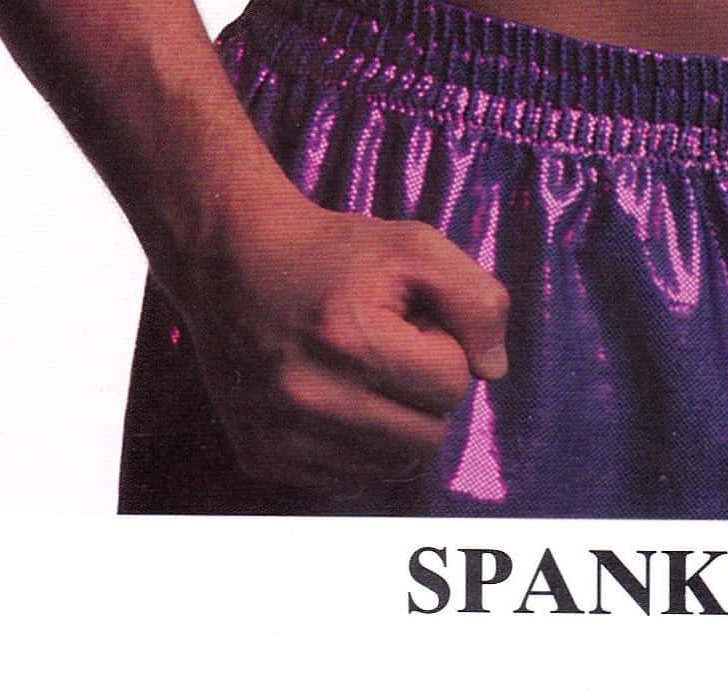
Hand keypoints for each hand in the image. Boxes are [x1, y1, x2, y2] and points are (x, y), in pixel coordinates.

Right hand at [173, 195, 509, 505]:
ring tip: (362, 372)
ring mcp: (282, 436)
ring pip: (391, 466)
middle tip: (390, 349)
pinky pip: (347, 480)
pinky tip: (334, 398)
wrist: (235, 263)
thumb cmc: (333, 253)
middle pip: (427, 437)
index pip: (451, 383)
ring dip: (394, 423)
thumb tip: (492, 371)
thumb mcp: (414, 247)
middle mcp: (311, 397)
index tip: (409, 320)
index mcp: (350, 338)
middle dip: (424, 392)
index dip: (442, 345)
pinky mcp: (262, 457)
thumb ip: (475, 300)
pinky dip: (355, 447)